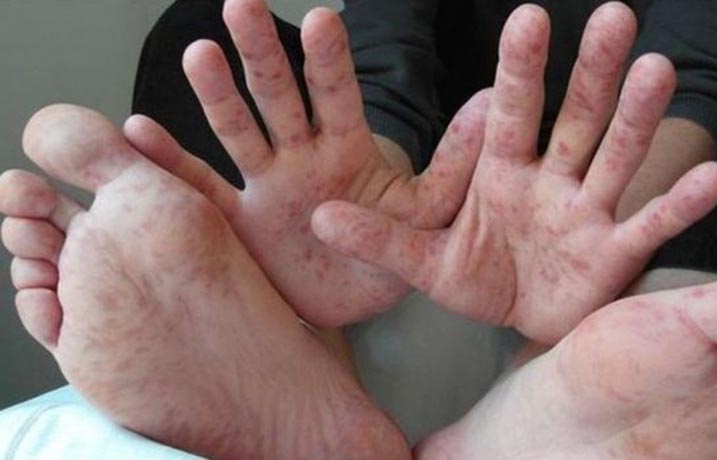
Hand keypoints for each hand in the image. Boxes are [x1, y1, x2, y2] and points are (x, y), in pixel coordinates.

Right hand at [123, 0, 488, 326]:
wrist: (353, 302)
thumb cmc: (392, 253)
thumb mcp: (428, 212)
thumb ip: (455, 164)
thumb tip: (492, 102)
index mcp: (347, 150)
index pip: (338, 96)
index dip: (330, 61)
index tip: (322, 19)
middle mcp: (300, 157)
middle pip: (279, 98)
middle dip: (263, 55)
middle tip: (244, 7)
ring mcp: (263, 185)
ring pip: (238, 131)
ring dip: (217, 94)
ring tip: (199, 53)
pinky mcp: (236, 222)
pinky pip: (200, 189)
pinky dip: (170, 164)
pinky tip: (138, 134)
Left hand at [311, 3, 716, 342]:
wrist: (522, 319)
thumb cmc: (479, 278)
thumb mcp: (423, 260)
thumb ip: (379, 238)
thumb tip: (318, 217)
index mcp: (502, 171)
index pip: (511, 111)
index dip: (520, 68)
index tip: (528, 17)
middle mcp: (551, 179)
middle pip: (575, 117)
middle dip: (593, 72)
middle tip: (615, 16)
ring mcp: (588, 212)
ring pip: (616, 156)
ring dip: (638, 118)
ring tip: (660, 71)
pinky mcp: (615, 252)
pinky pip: (649, 224)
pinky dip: (678, 205)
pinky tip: (712, 178)